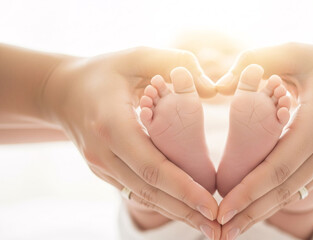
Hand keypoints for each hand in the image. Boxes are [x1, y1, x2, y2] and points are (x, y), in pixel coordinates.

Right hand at [41, 47, 220, 236]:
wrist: (61, 90)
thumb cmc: (104, 71)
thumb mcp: (137, 56)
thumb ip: (175, 63)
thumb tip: (213, 89)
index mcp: (112, 125)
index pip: (152, 166)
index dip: (182, 189)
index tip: (211, 205)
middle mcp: (103, 153)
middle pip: (149, 191)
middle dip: (185, 212)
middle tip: (218, 229)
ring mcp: (100, 166)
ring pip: (142, 197)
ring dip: (175, 213)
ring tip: (208, 227)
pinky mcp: (103, 171)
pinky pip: (135, 191)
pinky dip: (161, 203)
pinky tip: (183, 211)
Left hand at [215, 43, 312, 238]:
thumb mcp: (298, 52)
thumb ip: (261, 59)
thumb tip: (222, 83)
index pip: (279, 166)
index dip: (249, 190)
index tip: (223, 208)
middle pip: (283, 190)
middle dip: (250, 212)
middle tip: (219, 232)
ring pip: (291, 194)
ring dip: (260, 213)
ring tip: (230, 230)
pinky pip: (297, 187)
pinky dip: (273, 201)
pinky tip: (253, 211)